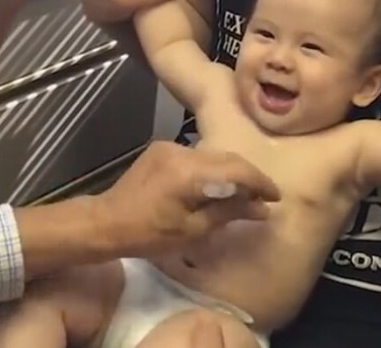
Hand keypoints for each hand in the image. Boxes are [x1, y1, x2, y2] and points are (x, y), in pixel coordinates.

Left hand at [94, 142, 279, 254]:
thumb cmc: (148, 234)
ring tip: (241, 194)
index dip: (261, 182)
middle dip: (249, 176)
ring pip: (213, 156)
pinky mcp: (162, 148)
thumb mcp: (193, 230)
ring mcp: (170, 146)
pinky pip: (197, 156)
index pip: (238, 169)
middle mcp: (182, 151)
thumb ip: (229, 212)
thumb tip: (262, 209)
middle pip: (227, 158)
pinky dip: (211, 170)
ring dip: (230, 172)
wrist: (104, 222)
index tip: (275, 197)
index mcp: (190, 172)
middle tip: (262, 197)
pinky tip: (213, 187)